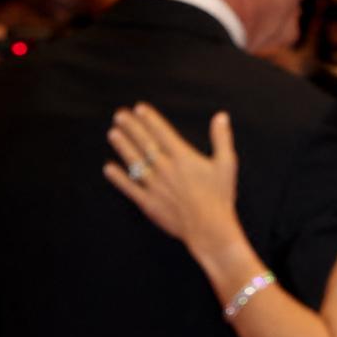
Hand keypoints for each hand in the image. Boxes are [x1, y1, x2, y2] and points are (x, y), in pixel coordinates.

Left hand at [104, 104, 242, 255]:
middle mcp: (165, 168)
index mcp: (183, 157)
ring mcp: (154, 185)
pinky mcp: (148, 202)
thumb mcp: (227, 164)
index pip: (162, 133)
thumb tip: (221, 116)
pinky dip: (118, 177)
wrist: (209, 228)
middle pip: (145, 144)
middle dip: (131, 127)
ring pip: (134, 162)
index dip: (150, 119)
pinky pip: (129, 187)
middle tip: (119, 115)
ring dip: (122, 146)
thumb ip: (222, 138)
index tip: (139, 108)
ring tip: (113, 133)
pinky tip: (109, 168)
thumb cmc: (220, 196)